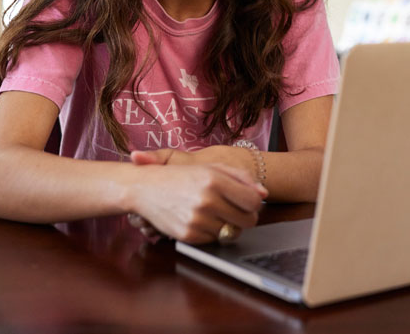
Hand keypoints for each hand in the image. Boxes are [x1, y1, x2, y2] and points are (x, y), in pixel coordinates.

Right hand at [127, 151, 267, 243]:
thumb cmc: (182, 176)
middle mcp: (207, 200)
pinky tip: (200, 220)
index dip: (254, 203)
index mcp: (215, 180)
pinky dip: (211, 233)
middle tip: (233, 210)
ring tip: (212, 213)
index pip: (254, 201)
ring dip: (226, 226)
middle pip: (247, 221)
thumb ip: (241, 178)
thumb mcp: (211, 168)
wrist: (146, 188)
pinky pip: (213, 241)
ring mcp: (196, 219)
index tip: (247, 202)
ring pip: (231, 233)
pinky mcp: (187, 235)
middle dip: (244, 217)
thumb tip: (263, 193)